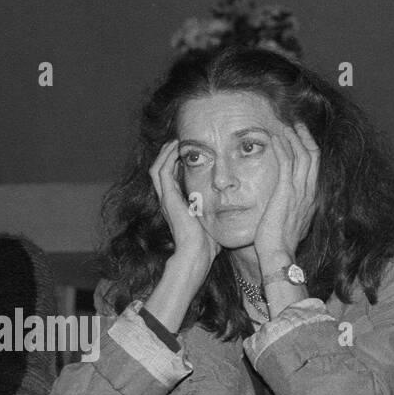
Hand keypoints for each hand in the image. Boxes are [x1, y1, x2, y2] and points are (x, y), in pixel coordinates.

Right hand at [149, 139, 218, 271]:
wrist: (197, 254)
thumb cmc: (209, 243)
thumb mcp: (215, 221)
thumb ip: (219, 211)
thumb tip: (235, 205)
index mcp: (179, 204)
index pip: (173, 178)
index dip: (179, 163)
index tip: (191, 151)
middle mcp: (170, 200)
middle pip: (162, 170)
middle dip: (170, 154)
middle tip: (181, 141)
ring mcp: (166, 199)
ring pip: (158, 168)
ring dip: (166, 152)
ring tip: (177, 140)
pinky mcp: (168, 198)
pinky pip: (161, 171)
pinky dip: (166, 158)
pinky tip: (177, 148)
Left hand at [253, 121, 319, 268]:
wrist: (279, 254)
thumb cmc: (281, 243)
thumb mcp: (294, 224)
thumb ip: (295, 210)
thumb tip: (291, 208)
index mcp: (312, 198)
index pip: (315, 166)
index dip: (310, 148)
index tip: (302, 137)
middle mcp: (309, 191)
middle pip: (313, 155)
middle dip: (305, 137)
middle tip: (296, 123)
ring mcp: (299, 191)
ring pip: (302, 155)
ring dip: (293, 137)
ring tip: (284, 124)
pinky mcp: (286, 192)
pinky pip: (286, 163)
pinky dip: (281, 147)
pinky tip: (274, 137)